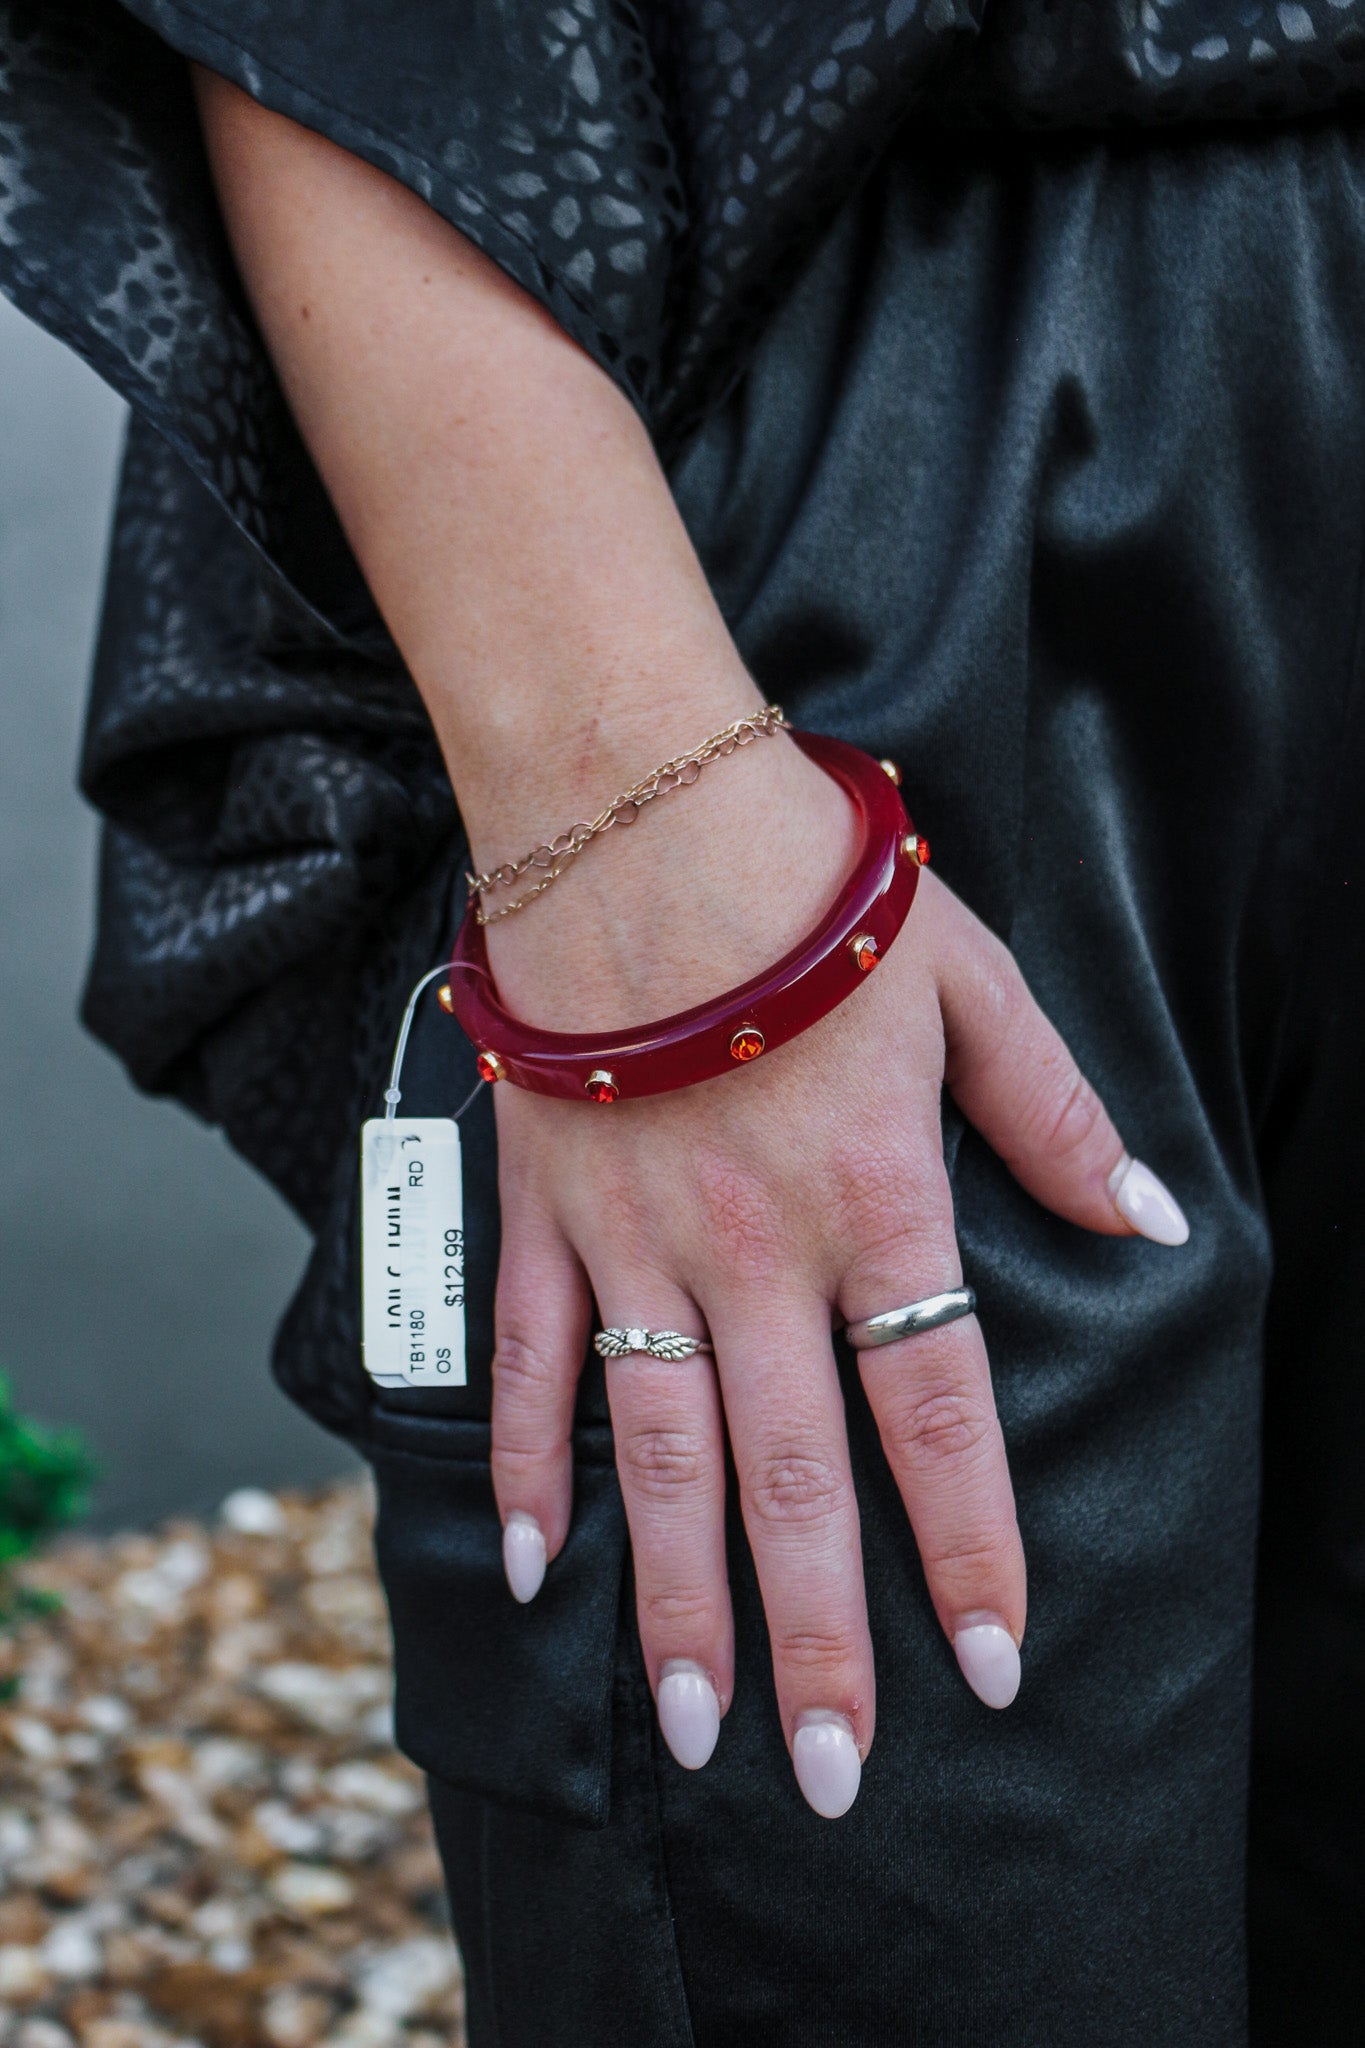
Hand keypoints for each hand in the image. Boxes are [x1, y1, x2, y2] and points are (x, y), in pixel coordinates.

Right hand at [187, 83, 1187, 1813]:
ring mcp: (634, 1237)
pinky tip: (536, 1561)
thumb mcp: (971, 979)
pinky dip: (530, 1458)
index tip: (990, 1666)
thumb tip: (1147, 1222)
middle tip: (836, 1772)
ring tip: (691, 1725)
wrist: (638, 797)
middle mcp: (754, 1247)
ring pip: (659, 1451)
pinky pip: (530, 1357)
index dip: (968, 1548)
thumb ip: (1054, 1115)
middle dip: (819, 1634)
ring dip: (674, 1595)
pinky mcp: (545, 1205)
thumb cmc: (813, 878)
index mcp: (874, 1195)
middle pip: (790, 1475)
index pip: (935, 1410)